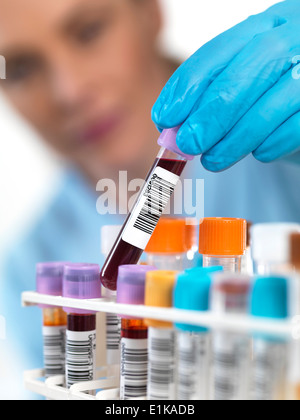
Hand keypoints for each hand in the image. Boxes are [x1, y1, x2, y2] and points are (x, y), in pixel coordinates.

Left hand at [152, 0, 299, 170]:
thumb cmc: (272, 96)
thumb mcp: (241, 86)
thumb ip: (208, 98)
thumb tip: (170, 126)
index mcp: (266, 25)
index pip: (219, 51)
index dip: (188, 85)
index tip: (165, 117)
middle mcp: (295, 36)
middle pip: (250, 68)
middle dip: (212, 111)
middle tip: (188, 143)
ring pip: (275, 100)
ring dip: (236, 137)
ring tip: (213, 159)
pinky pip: (298, 126)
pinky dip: (271, 144)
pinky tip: (258, 154)